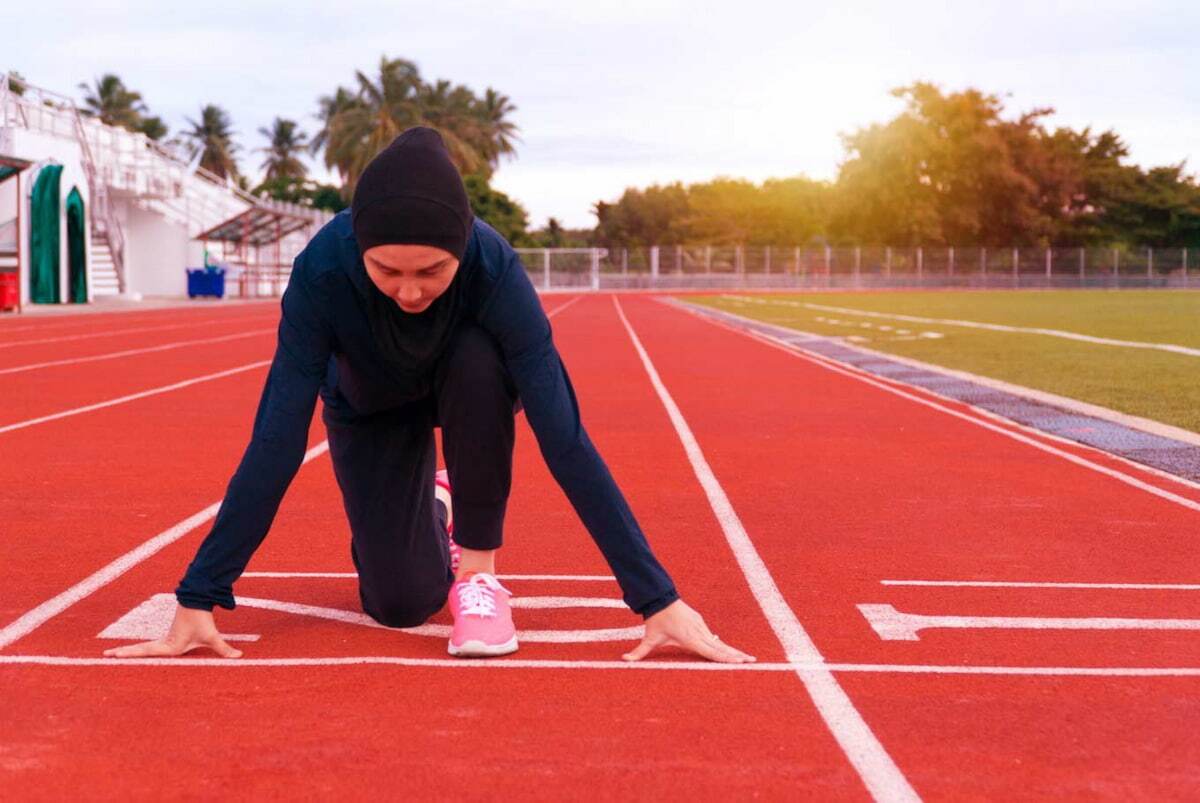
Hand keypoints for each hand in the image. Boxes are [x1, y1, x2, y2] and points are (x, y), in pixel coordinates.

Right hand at [102, 603, 243, 658]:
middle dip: (124, 654)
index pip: (146, 652)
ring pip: (144, 648)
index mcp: (169, 646)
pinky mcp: (168, 637)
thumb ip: (224, 649)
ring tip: (110, 655)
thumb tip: (239, 657)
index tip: (114, 655)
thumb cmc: (202, 620)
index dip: (130, 654)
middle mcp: (164, 643)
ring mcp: (164, 639)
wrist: (197, 601)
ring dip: (128, 652)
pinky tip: (130, 653)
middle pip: (140, 650)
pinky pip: (150, 646)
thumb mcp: (212, 636)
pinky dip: (139, 650)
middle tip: (104, 656)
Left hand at [622, 599, 754, 663]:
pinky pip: (713, 638)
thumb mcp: (649, 638)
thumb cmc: (656, 621)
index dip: (725, 658)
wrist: (661, 599)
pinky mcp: (701, 624)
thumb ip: (638, 652)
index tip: (738, 662)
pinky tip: (732, 653)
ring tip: (746, 659)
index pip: (711, 651)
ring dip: (733, 651)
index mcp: (690, 638)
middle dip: (736, 655)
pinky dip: (723, 646)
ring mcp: (702, 627)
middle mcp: (699, 633)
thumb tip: (623, 661)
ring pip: (720, 643)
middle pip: (721, 648)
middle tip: (752, 662)